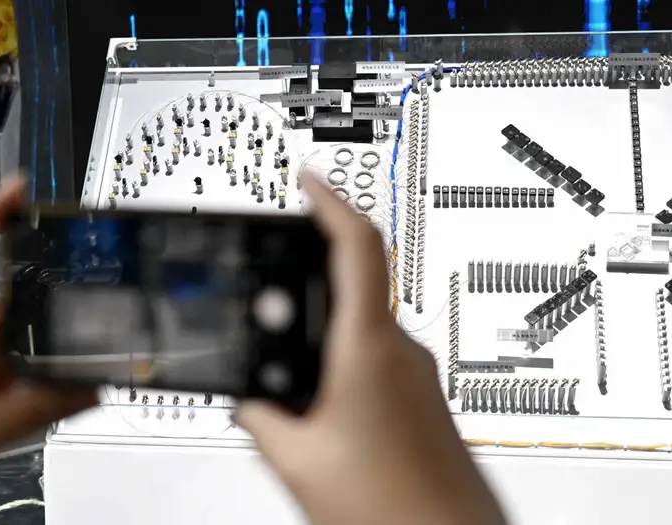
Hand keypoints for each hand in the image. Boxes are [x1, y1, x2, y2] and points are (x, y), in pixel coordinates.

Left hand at [0, 179, 96, 524]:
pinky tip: (57, 401)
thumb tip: (94, 386)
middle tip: (74, 331)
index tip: (19, 192)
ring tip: (68, 382)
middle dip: (29, 329)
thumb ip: (38, 411)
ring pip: (0, 353)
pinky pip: (0, 384)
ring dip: (29, 370)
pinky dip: (25, 393)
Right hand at [237, 173, 505, 524]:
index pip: (356, 246)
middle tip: (268, 309)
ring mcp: (418, 376)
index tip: (307, 180)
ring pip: (361, 333)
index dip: (329, 201)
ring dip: (321, 344)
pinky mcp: (424, 401)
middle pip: (352, 289)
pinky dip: (342, 373)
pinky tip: (323, 421)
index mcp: (370, 347)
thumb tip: (248, 397)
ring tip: (290, 393)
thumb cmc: (394, 508)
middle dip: (305, 294)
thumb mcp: (296, 459)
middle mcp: (403, 351)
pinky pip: (375, 365)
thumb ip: (261, 415)